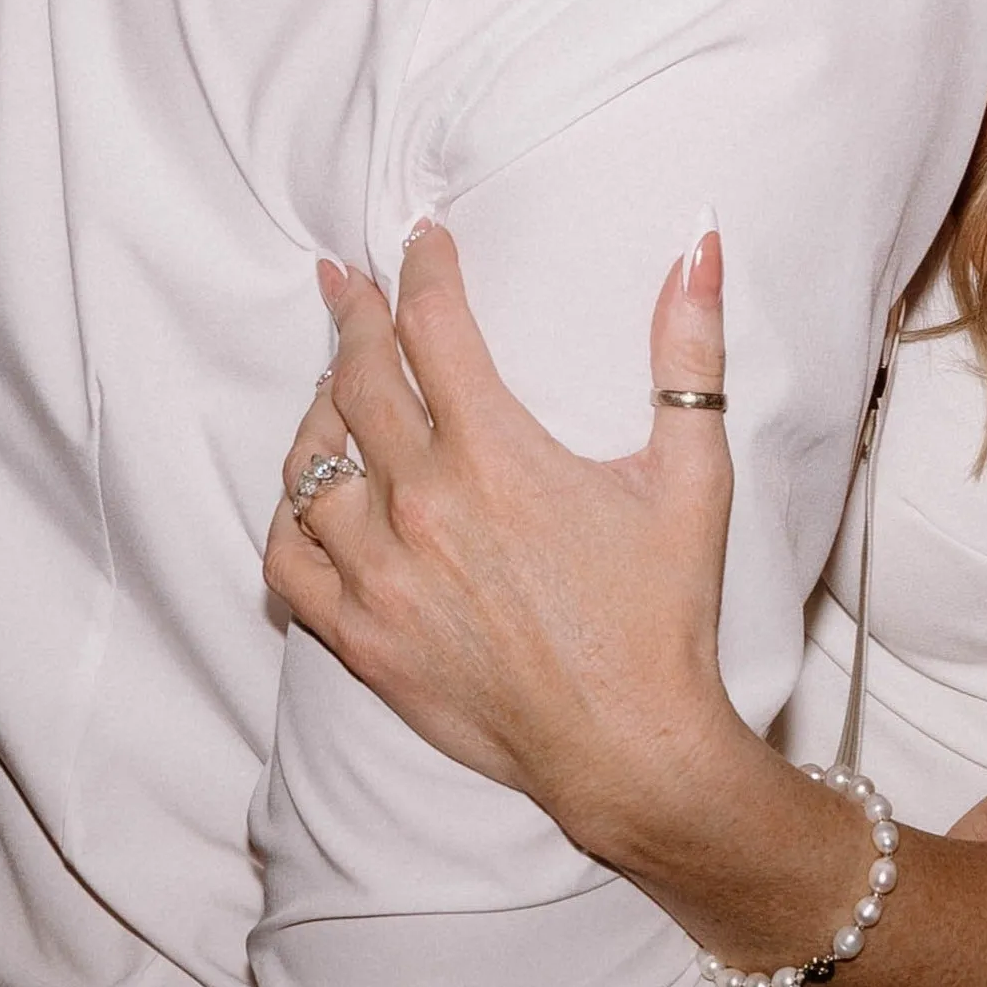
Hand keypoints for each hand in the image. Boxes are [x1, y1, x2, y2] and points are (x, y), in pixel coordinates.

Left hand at [265, 222, 742, 854]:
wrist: (629, 747)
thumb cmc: (662, 613)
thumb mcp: (691, 474)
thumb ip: (688, 352)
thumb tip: (698, 248)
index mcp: (496, 455)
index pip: (433, 325)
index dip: (423, 268)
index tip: (422, 240)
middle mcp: (424, 505)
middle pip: (360, 378)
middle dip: (354, 316)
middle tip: (347, 281)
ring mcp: (381, 575)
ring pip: (312, 462)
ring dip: (320, 407)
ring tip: (334, 378)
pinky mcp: (361, 638)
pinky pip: (287, 558)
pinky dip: (289, 512)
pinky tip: (307, 488)